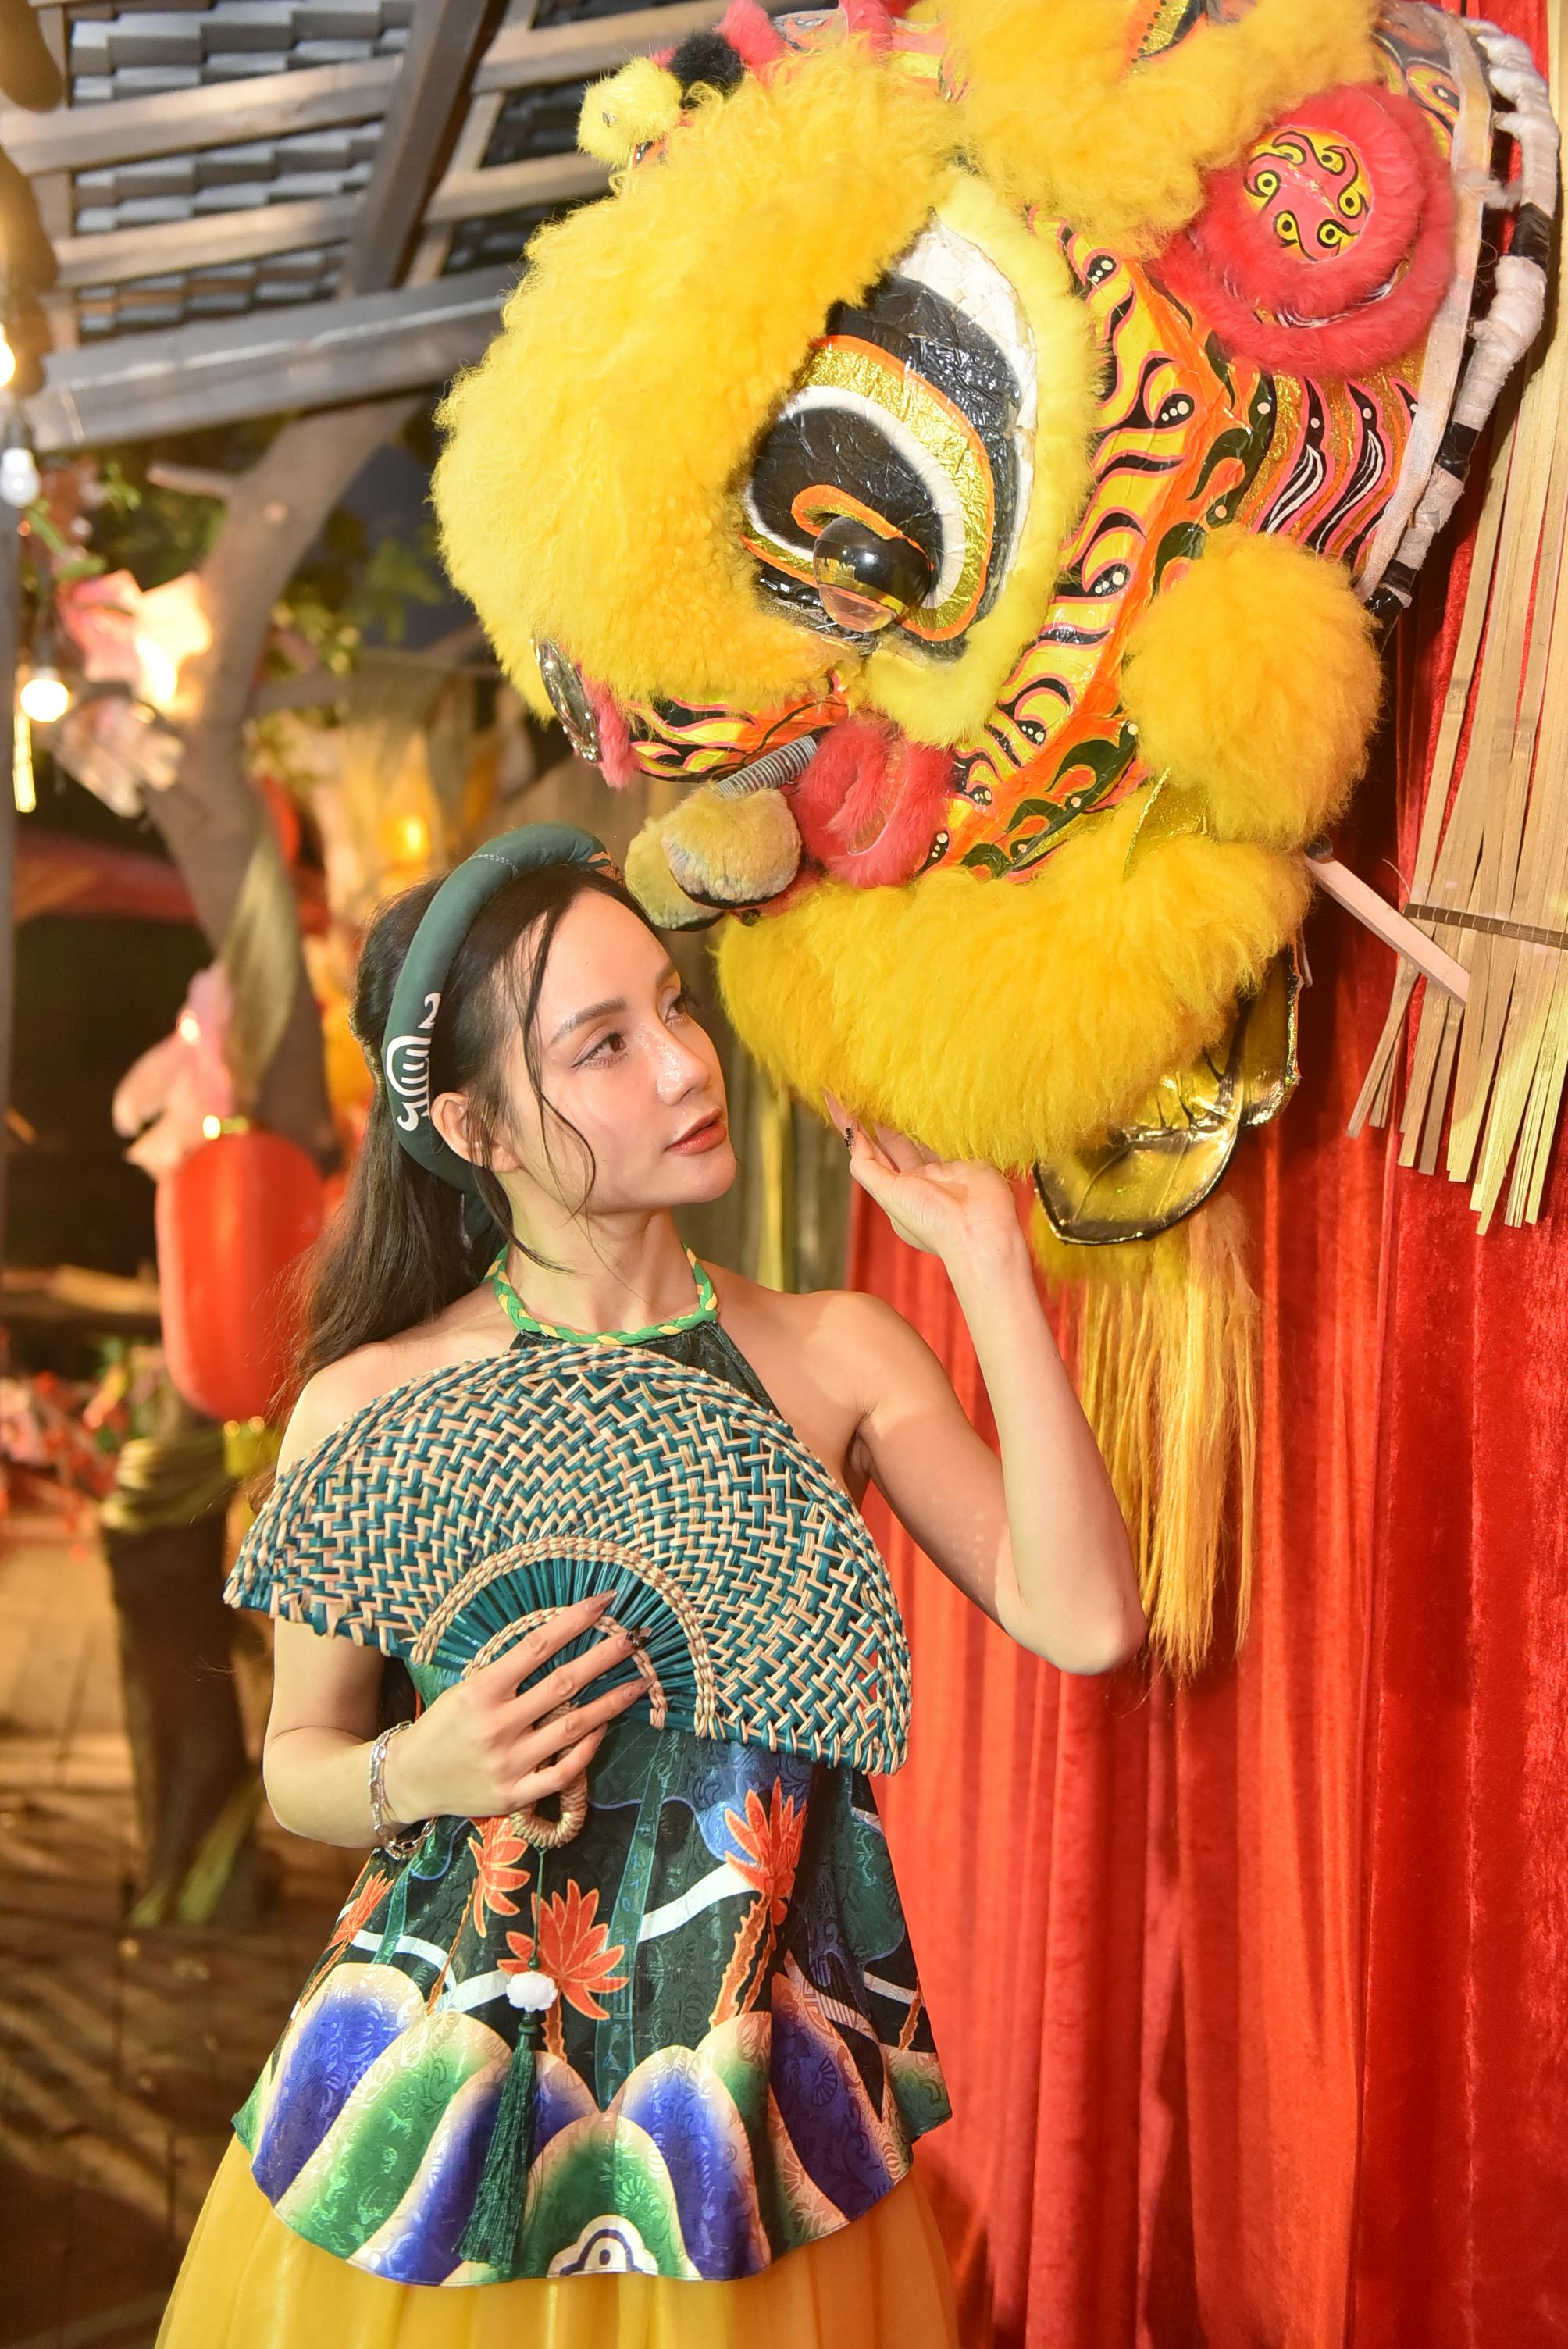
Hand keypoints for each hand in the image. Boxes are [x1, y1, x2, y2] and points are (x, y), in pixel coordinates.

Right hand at [381, 1592, 643, 1821]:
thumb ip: (508, 1672)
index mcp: (481, 1691)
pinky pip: (564, 1771)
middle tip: (638, 1638)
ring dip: (612, 1702)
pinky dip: (589, 1748)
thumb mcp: (465, 1687)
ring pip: (574, 1727)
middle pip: (564, 1683)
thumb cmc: (442, 1725)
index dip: (574, 1620)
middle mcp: (497, 1726)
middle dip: (606, 1657)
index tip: (605, 1601)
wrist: (408, 1779)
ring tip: (641, 1683)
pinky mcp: (515, 1794)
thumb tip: (560, 1642)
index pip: (537, 1646)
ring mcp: (508, 1763)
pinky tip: (605, 1727)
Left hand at [824, 1091, 1021, 1266]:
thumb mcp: (888, 1195)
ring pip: (918, 1134)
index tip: (836, 1100)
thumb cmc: (931, 1220)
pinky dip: (934, 1116)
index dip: (853, 1129)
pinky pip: (945, 1131)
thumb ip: (867, 1167)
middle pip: (892, 1142)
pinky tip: (922, 1097)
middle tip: (862, 1087)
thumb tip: (853, 1137)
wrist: (980, 1230)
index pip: (868, 1154)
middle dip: (876, 1117)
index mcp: (897, 1193)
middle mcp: (919, 1180)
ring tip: (887, 1086)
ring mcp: (943, 1168)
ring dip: (903, 1113)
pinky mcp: (966, 1157)